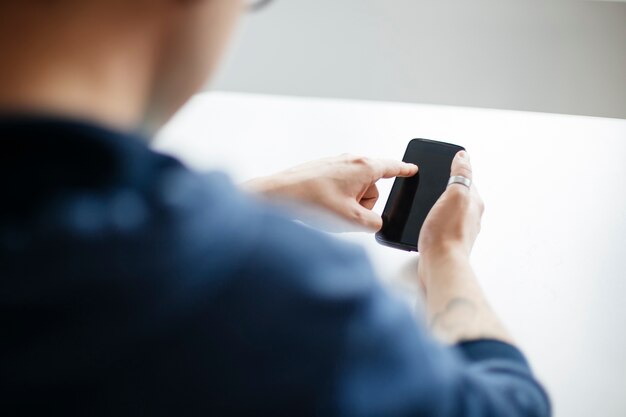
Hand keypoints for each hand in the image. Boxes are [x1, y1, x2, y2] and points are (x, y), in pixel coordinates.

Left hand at [244, 154, 417, 230]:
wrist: (280, 195)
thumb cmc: (311, 200)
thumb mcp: (351, 219)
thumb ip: (373, 224)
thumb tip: (374, 223)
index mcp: (364, 167)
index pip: (392, 167)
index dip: (405, 171)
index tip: (413, 169)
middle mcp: (351, 160)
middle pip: (371, 187)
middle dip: (363, 204)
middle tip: (347, 213)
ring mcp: (336, 164)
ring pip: (355, 189)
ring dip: (348, 203)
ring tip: (329, 209)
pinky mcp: (323, 171)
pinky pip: (340, 188)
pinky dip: (335, 199)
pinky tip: (321, 207)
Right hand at [418, 151, 483, 259]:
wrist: (440, 263)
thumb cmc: (446, 232)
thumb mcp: (454, 194)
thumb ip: (461, 173)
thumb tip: (463, 156)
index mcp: (474, 202)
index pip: (466, 180)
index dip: (454, 172)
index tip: (442, 167)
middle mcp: (470, 217)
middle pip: (458, 196)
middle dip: (446, 190)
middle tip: (432, 186)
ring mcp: (459, 230)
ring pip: (450, 212)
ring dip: (439, 207)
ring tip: (426, 205)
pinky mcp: (447, 242)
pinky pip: (442, 226)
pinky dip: (435, 221)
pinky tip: (425, 224)